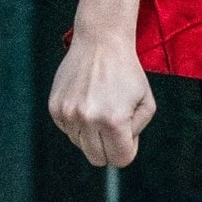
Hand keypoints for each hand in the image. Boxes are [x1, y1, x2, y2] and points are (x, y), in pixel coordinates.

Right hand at [50, 0, 157, 167]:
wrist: (100, 42)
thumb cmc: (128, 73)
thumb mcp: (146, 103)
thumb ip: (136, 132)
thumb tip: (118, 152)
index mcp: (113, 121)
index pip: (120, 159)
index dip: (127, 149)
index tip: (128, 133)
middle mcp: (87, 119)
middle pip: (98, 159)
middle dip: (109, 148)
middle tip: (114, 125)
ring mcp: (68, 114)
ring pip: (81, 145)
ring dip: (92, 133)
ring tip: (100, 106)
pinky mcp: (54, 107)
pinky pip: (68, 131)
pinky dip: (78, 122)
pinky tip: (86, 100)